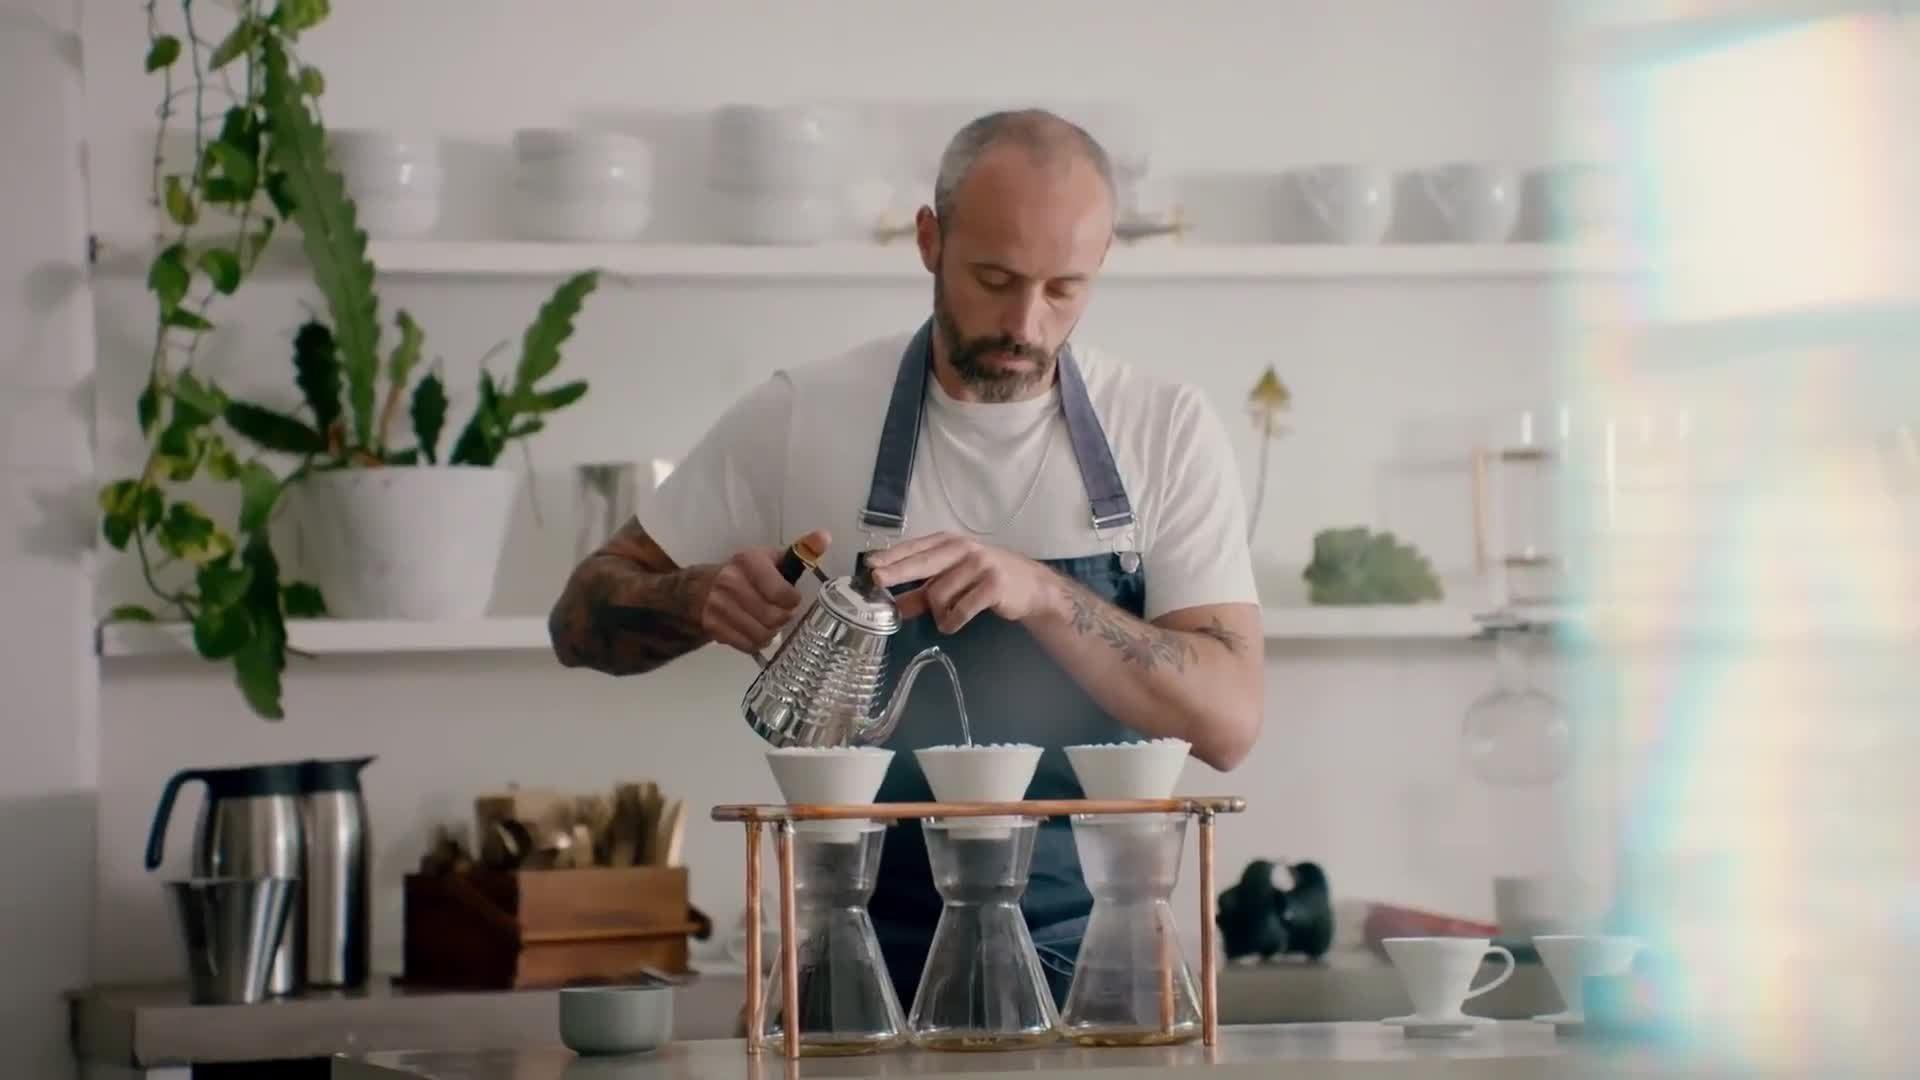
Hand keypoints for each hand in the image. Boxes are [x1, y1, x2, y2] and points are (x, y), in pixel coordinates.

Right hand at [696, 529, 830, 654]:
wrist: (702, 589)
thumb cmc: (746, 573)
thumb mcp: (770, 558)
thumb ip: (801, 550)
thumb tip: (825, 537)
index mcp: (748, 561)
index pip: (780, 592)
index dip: (792, 601)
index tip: (791, 599)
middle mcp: (730, 582)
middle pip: (772, 617)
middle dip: (783, 618)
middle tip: (781, 613)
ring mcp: (719, 606)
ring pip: (762, 635)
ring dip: (771, 632)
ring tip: (769, 622)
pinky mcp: (714, 627)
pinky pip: (748, 645)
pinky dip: (757, 642)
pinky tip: (755, 631)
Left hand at [864, 532, 1056, 632]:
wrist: (1030, 587)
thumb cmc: (985, 580)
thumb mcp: (952, 583)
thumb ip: (922, 594)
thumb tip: (895, 607)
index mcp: (948, 543)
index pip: (914, 549)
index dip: (891, 557)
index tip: (869, 565)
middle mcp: (962, 549)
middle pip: (922, 562)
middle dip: (897, 572)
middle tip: (878, 580)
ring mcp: (979, 564)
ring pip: (940, 593)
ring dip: (938, 614)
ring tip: (946, 619)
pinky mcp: (993, 584)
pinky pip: (961, 608)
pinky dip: (953, 621)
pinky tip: (955, 623)